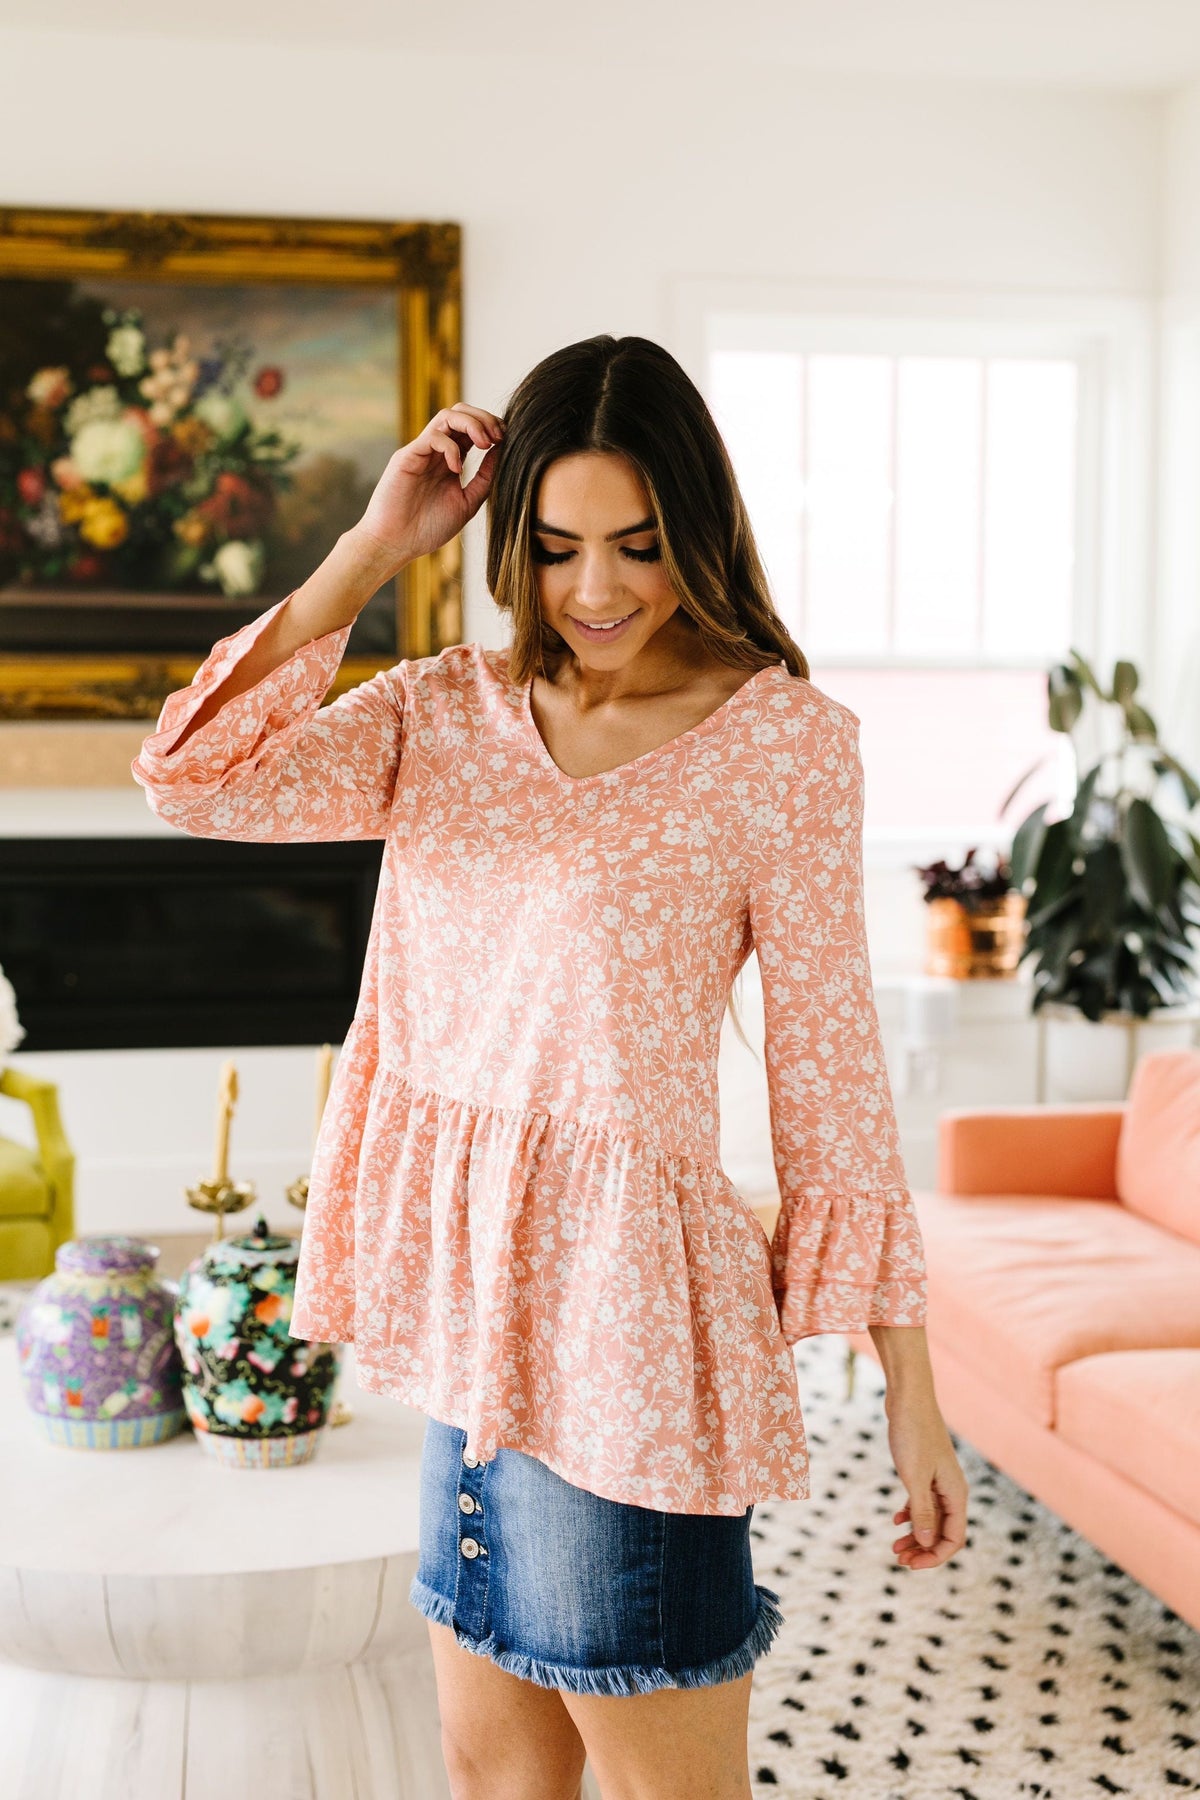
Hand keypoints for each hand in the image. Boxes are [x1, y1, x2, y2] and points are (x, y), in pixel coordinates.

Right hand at [353, 402, 504, 569]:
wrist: (395, 544)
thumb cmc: (428, 528)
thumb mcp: (467, 503)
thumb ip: (485, 478)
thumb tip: (502, 452)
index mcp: (450, 460)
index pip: (472, 428)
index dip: (492, 427)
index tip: (507, 440)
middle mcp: (436, 451)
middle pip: (461, 413)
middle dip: (484, 418)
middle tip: (499, 436)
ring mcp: (422, 451)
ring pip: (447, 416)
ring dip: (472, 424)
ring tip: (485, 443)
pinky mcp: (407, 456)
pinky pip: (433, 437)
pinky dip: (451, 448)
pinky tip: (457, 469)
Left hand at [886, 1394, 968, 1569]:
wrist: (908, 1398)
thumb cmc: (912, 1434)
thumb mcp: (914, 1477)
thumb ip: (922, 1511)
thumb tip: (927, 1544)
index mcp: (956, 1493)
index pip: (954, 1539)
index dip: (935, 1556)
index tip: (911, 1565)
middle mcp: (952, 1490)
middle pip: (943, 1532)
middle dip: (923, 1550)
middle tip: (899, 1560)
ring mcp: (939, 1480)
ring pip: (932, 1518)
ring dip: (915, 1535)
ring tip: (894, 1548)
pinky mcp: (926, 1470)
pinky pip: (923, 1502)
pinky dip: (911, 1514)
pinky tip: (896, 1520)